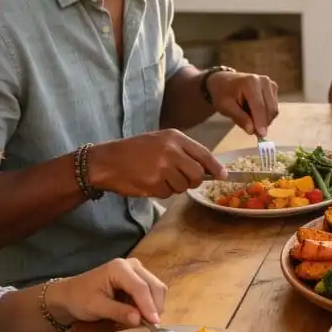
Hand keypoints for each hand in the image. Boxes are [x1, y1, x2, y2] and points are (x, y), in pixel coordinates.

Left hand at [47, 257, 165, 326]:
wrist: (70, 294)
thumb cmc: (79, 299)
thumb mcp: (95, 307)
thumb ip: (118, 312)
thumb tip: (139, 320)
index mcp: (119, 268)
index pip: (140, 287)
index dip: (149, 305)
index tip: (154, 323)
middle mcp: (132, 265)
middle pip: (153, 285)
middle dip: (155, 306)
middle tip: (152, 326)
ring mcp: (136, 270)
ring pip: (156, 287)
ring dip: (154, 305)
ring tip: (145, 321)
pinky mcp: (138, 277)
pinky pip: (151, 291)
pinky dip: (150, 304)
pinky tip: (142, 314)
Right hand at [89, 129, 225, 198]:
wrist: (107, 160)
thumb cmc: (136, 151)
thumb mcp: (161, 141)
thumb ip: (183, 151)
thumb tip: (207, 168)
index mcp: (175, 137)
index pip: (204, 154)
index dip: (216, 167)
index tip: (223, 175)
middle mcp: (171, 150)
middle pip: (197, 174)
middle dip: (192, 181)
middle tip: (180, 179)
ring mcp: (162, 166)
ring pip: (183, 186)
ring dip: (174, 187)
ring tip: (158, 177)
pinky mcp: (153, 182)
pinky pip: (168, 194)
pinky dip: (161, 192)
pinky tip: (149, 182)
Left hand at [208, 71, 278, 136]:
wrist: (224, 81)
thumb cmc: (223, 93)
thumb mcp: (225, 107)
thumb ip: (239, 118)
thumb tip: (252, 130)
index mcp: (251, 83)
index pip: (259, 106)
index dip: (261, 122)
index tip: (261, 135)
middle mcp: (264, 81)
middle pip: (270, 109)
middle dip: (263, 123)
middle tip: (253, 131)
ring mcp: (270, 84)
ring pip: (273, 109)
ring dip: (264, 119)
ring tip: (249, 118)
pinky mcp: (273, 88)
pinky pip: (273, 107)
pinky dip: (266, 114)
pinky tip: (254, 112)